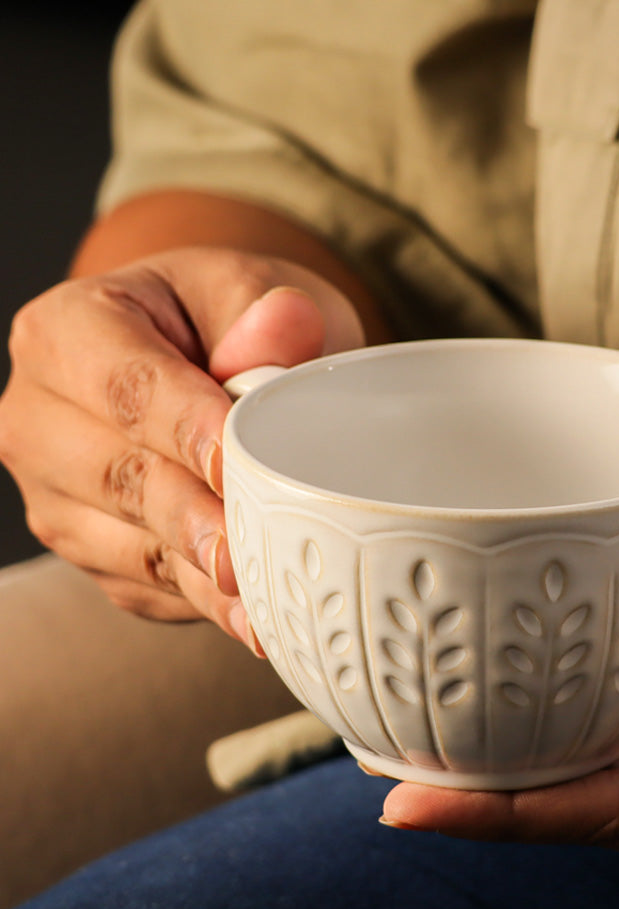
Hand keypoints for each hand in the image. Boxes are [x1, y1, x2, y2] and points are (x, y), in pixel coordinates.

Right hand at [0, 247, 364, 649]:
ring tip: (262, 601)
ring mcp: (56, 491)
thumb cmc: (228, 318)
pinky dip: (204, 603)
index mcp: (68, 331)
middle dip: (191, 519)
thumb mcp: (253, 290)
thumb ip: (266, 312)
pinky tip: (254, 617)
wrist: (210, 356)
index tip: (234, 465)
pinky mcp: (91, 546)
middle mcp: (40, 416)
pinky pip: (144, 584)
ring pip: (127, 545)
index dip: (183, 429)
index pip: (126, 387)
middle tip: (248, 553)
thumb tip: (287, 325)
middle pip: (116, 477)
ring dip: (200, 577)